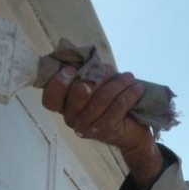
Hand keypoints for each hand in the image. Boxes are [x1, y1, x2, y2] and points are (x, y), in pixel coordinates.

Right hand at [42, 65, 163, 185]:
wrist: (131, 133)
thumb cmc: (111, 104)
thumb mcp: (96, 86)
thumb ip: (86, 73)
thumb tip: (85, 56)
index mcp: (64, 107)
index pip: (51, 98)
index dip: (59, 82)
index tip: (71, 69)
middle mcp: (72, 119)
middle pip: (80, 91)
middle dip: (98, 75)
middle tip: (111, 70)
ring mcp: (88, 126)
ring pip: (102, 97)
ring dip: (118, 83)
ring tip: (129, 77)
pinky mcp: (106, 130)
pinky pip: (118, 106)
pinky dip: (129, 94)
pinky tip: (137, 88)